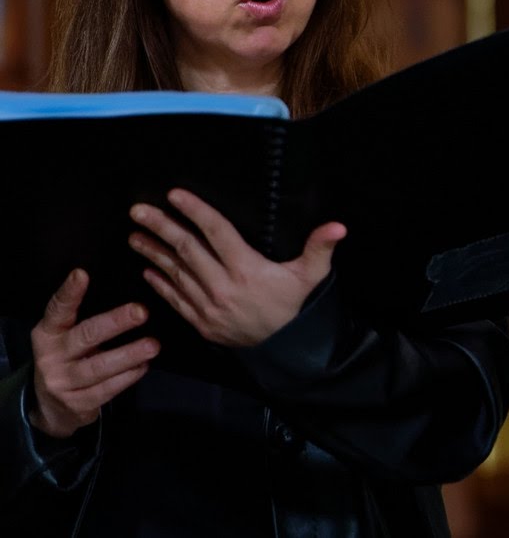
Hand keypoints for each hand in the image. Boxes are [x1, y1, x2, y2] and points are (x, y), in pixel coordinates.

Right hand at [28, 269, 156, 439]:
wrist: (51, 407)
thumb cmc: (69, 358)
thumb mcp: (67, 337)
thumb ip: (84, 319)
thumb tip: (127, 295)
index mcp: (48, 333)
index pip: (57, 310)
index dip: (69, 293)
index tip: (81, 273)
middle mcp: (51, 356)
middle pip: (85, 336)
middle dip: (115, 323)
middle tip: (141, 312)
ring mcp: (62, 382)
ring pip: (99, 367)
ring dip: (129, 355)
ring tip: (153, 345)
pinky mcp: (77, 403)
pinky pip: (107, 389)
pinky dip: (128, 377)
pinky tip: (144, 366)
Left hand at [128, 188, 345, 347]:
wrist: (285, 347)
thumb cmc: (296, 305)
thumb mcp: (312, 275)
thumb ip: (321, 248)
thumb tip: (338, 226)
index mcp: (246, 269)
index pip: (216, 232)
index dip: (195, 211)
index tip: (175, 195)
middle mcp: (222, 286)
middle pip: (187, 249)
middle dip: (161, 227)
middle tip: (138, 210)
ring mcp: (208, 305)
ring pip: (175, 273)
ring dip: (153, 252)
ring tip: (134, 235)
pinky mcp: (201, 321)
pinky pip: (175, 299)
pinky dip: (159, 283)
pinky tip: (147, 269)